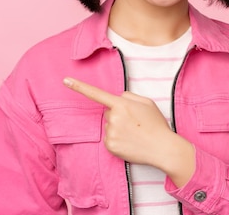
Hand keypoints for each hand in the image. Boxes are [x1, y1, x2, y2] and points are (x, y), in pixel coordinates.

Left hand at [63, 77, 194, 185]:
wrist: (162, 148)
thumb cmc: (156, 124)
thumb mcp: (146, 102)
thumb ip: (129, 96)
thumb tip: (117, 99)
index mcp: (121, 104)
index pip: (96, 93)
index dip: (79, 86)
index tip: (65, 80)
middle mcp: (113, 117)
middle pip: (108, 112)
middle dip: (118, 115)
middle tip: (135, 122)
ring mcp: (110, 133)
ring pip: (109, 126)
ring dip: (118, 128)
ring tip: (135, 133)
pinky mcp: (110, 146)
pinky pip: (109, 139)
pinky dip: (118, 140)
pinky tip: (130, 142)